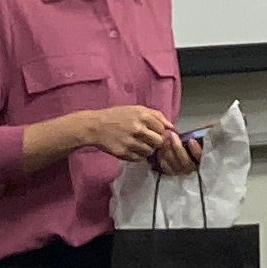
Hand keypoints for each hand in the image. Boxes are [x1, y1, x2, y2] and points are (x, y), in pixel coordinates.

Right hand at [79, 107, 194, 172]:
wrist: (95, 126)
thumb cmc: (117, 116)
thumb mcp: (136, 109)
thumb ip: (155, 115)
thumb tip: (171, 126)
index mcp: (141, 115)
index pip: (162, 128)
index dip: (160, 132)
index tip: (155, 133)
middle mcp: (137, 128)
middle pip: (158, 141)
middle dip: (156, 142)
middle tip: (150, 141)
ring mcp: (130, 142)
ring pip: (149, 151)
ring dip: (147, 150)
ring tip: (140, 145)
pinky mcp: (123, 153)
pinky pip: (139, 158)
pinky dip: (138, 155)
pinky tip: (133, 149)